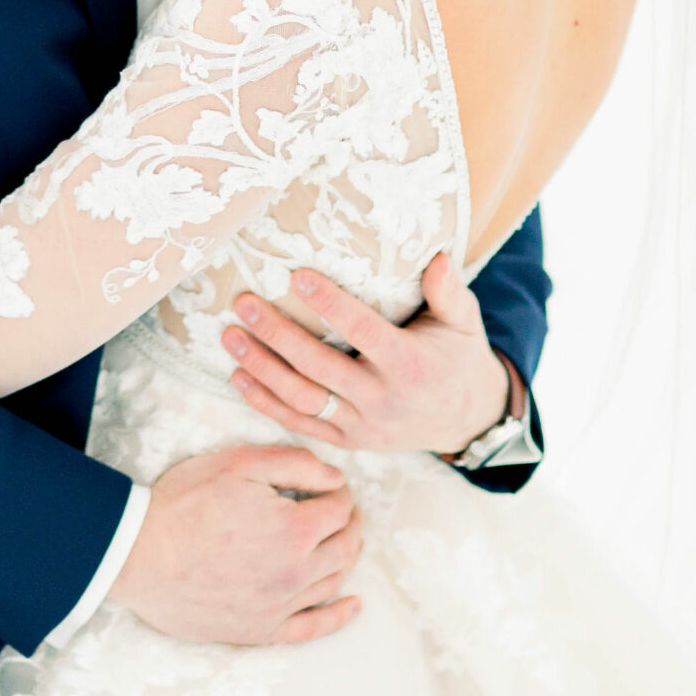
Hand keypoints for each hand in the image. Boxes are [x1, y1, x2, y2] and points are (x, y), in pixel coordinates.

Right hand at [106, 445, 364, 645]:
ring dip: (346, 557)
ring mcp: (280, 605)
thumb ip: (295, 463)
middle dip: (349, 522)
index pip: (339, 508)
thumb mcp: (239, 462)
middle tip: (341, 509)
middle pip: (345, 546)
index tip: (330, 485)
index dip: (339, 491)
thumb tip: (336, 476)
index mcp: (294, 529)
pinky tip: (354, 605)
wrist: (137, 554)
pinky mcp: (261, 629)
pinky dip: (339, 617)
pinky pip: (313, 628)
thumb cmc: (183, 503)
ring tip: (342, 540)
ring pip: (333, 581)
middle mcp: (296, 572)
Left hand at [222, 254, 510, 455]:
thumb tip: (438, 255)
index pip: (364, 331)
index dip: (331, 305)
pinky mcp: (346, 440)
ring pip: (302, 400)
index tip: (297, 276)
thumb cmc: (457, 357)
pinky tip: (238, 376)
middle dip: (278, 335)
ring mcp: (361, 426)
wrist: (464, 419)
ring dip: (262, 369)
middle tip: (244, 304)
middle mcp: (382, 400)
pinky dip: (265, 403)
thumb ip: (449, 291)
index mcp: (410, 365)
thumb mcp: (463, 322)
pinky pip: (300, 424)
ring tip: (230, 336)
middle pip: (320, 367)